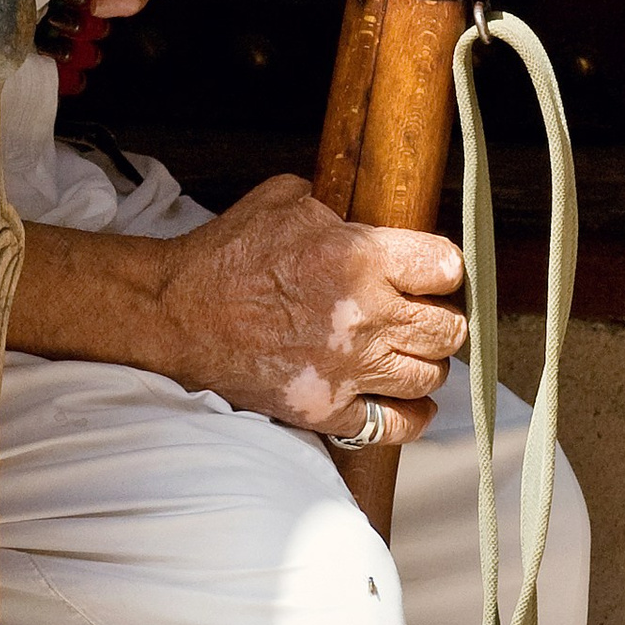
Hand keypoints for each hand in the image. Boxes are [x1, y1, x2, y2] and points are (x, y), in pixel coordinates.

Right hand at [147, 176, 463, 443]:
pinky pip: (397, 423)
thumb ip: (333, 206)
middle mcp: (367, 316)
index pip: (447, 267)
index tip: (433, 274)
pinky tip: (408, 401)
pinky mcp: (329, 408)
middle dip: (443, 319)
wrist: (175, 314)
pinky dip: (412, 414)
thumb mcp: (282, 201)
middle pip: (449, 328)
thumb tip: (357, 214)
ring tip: (411, 354)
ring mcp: (350, 368)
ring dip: (427, 363)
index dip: (445, 270)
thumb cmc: (224, 257)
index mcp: (361, 258)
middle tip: (427, 317)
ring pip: (431, 375)